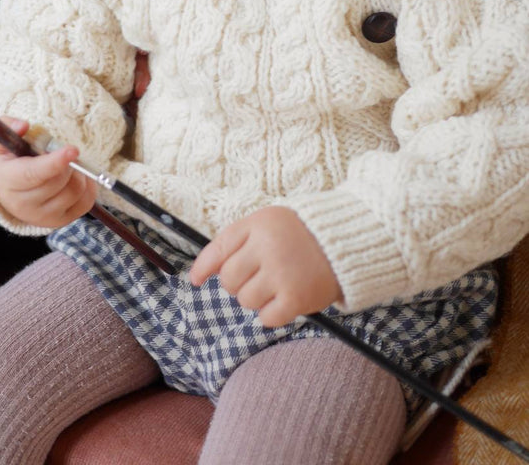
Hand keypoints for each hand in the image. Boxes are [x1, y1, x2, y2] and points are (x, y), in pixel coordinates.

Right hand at [0, 118, 96, 227]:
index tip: (72, 149)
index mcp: (8, 181)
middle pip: (58, 182)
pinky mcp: (60, 221)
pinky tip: (78, 176)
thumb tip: (24, 125)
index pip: (34, 174)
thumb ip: (9, 127)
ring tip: (71, 164)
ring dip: (79, 173)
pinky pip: (86, 203)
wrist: (7, 196)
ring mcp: (43, 216)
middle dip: (69, 163)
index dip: (54, 162)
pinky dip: (89, 186)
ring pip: (74, 192)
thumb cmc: (8, 164)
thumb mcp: (1, 143)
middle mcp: (24, 204)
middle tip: (67, 152)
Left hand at [189, 206, 342, 327]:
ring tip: (275, 285)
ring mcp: (282, 274)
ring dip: (256, 298)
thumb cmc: (300, 233)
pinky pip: (266, 318)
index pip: (219, 249)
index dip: (204, 267)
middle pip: (229, 280)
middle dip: (238, 283)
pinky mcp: (297, 298)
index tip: (195, 280)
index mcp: (258, 225)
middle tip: (257, 276)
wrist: (346, 242)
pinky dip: (270, 314)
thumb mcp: (267, 221)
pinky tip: (283, 301)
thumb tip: (201, 271)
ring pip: (245, 301)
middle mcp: (267, 248)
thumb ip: (237, 240)